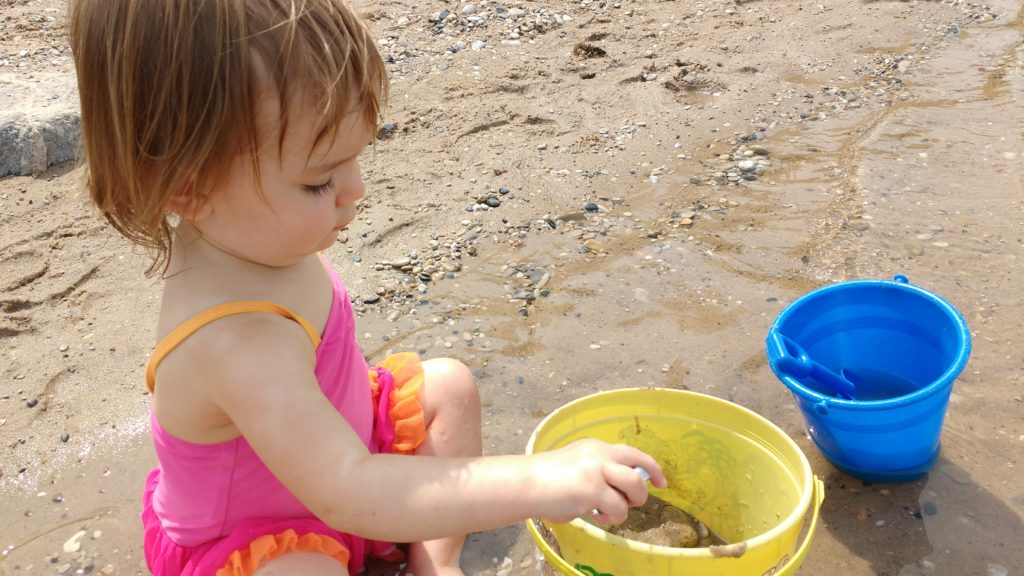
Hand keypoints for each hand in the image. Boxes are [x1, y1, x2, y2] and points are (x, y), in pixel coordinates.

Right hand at [530, 438, 666, 524]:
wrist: (526, 483)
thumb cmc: (545, 481)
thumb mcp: (576, 467)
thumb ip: (597, 475)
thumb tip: (618, 495)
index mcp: (595, 447)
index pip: (632, 453)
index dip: (651, 468)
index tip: (661, 482)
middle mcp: (600, 454)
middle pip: (639, 465)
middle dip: (643, 488)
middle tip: (632, 502)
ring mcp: (597, 470)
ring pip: (634, 486)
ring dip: (629, 504)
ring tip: (611, 513)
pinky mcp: (593, 490)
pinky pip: (617, 508)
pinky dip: (612, 518)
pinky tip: (596, 517)